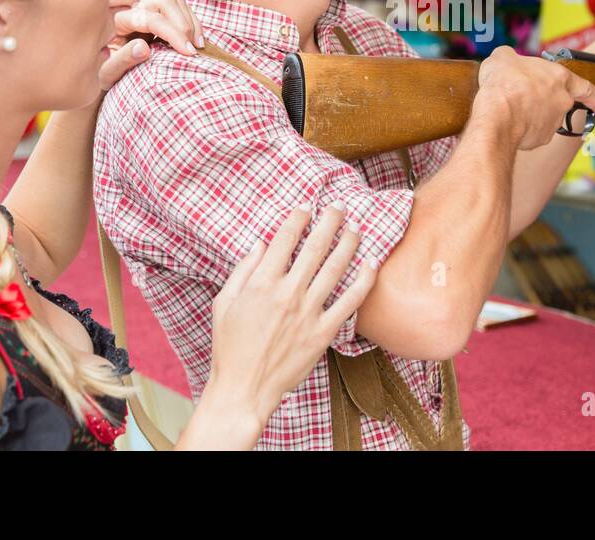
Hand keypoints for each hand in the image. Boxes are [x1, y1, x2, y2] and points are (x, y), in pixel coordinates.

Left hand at [98, 0, 204, 90]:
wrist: (101, 68)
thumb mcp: (106, 73)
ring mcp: (146, 6)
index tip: (188, 52)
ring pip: (176, 2)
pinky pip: (181, 8)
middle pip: (165, 2)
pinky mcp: (157, 11)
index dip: (173, 33)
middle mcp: (131, 7)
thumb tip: (143, 48)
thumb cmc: (101, 73)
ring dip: (191, 23)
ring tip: (197, 47)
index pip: (151, 18)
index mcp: (116, 19)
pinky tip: (195, 41)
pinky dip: (193, 23)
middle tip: (192, 50)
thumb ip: (121, 61)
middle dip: (184, 25)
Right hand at [201, 203, 377, 440]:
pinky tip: (370, 263)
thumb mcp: (224, 303)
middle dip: (330, 221)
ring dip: (348, 243)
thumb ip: (243, 270)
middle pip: (315, 247)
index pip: (284, 239)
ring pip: (335, 268)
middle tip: (340, 206)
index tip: (307, 205)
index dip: (298, 218)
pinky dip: (363, 280)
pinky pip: (350, 302)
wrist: (244, 390)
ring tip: (356, 226)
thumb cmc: (229, 347)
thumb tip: (260, 243)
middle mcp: (287, 293)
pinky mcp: (323, 333)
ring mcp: (307, 313)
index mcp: (261, 284)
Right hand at [475, 45, 594, 149]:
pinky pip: (533, 133)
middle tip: (525, 101)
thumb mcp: (504, 57)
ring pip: (545, 119)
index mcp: (559, 78)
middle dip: (545, 104)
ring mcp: (554, 122)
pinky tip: (508, 123)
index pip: (586, 88)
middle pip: (560, 103)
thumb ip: (513, 58)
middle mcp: (562, 101)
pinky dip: (523, 129)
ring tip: (509, 110)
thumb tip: (508, 61)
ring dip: (531, 116)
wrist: (497, 115)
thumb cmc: (505, 84)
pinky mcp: (541, 139)